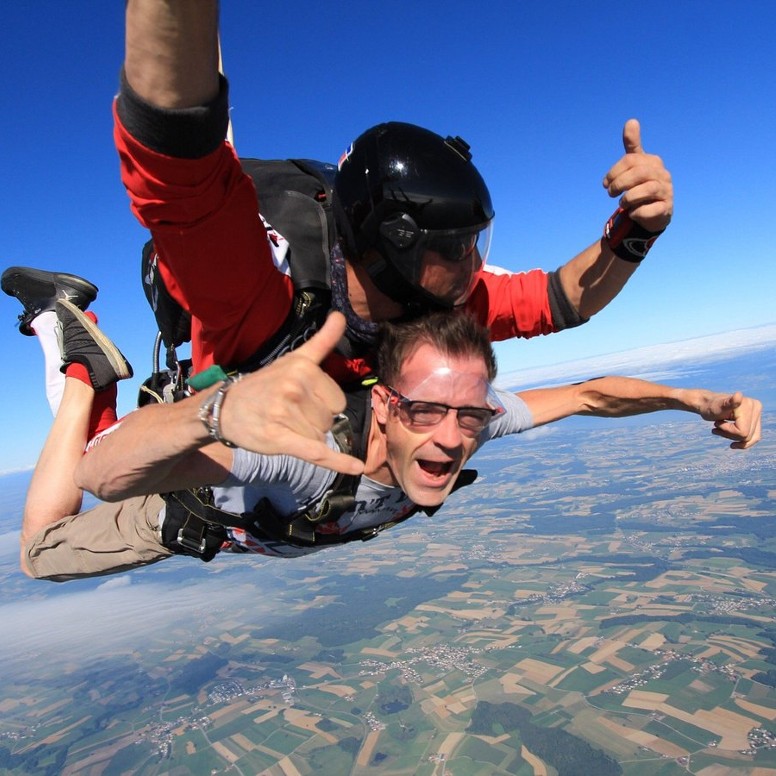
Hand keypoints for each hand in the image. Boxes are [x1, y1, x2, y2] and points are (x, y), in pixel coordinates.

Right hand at [218, 312, 364, 474]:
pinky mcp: (280, 440)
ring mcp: (286, 414)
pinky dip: (337, 462)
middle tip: (290, 412)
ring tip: (284, 424)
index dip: (324, 404)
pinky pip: (316, 453)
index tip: (302, 399)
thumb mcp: (294, 358)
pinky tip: (356, 468)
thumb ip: (322, 340)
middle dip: (315, 420)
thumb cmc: (265, 384)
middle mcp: (295, 388)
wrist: (226, 409)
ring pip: (321, 436)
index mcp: (303, 367)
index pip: (338, 399)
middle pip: (331, 418)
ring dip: (307, 436)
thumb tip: (341, 315)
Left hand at [602, 119, 672, 232]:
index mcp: (653, 162)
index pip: (630, 160)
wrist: (653, 213)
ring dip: (628, 198)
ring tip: (622, 203)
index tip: (605, 184)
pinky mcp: (666, 209)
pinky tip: (632, 212)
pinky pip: (650, 210)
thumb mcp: (635, 166)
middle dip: (619, 184)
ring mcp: (667, 191)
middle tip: (610, 193)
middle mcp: (663, 174)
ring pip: (647, 190)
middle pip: (638, 173)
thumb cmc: (640, 186)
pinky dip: (637, 212)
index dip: (614, 172)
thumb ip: (632, 146)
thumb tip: (632, 121)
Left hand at [701, 391, 761, 449]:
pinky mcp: (754, 420)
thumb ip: (728, 403)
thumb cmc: (710, 407)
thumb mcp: (718, 407)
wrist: (706, 404)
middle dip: (729, 434)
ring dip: (732, 437)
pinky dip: (741, 442)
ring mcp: (757, 414)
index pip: (743, 432)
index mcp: (751, 406)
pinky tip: (732, 443)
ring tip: (719, 429)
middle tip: (717, 425)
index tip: (717, 423)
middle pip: (747, 436)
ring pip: (749, 438)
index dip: (728, 431)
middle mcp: (757, 408)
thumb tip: (738, 395)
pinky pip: (753, 437)